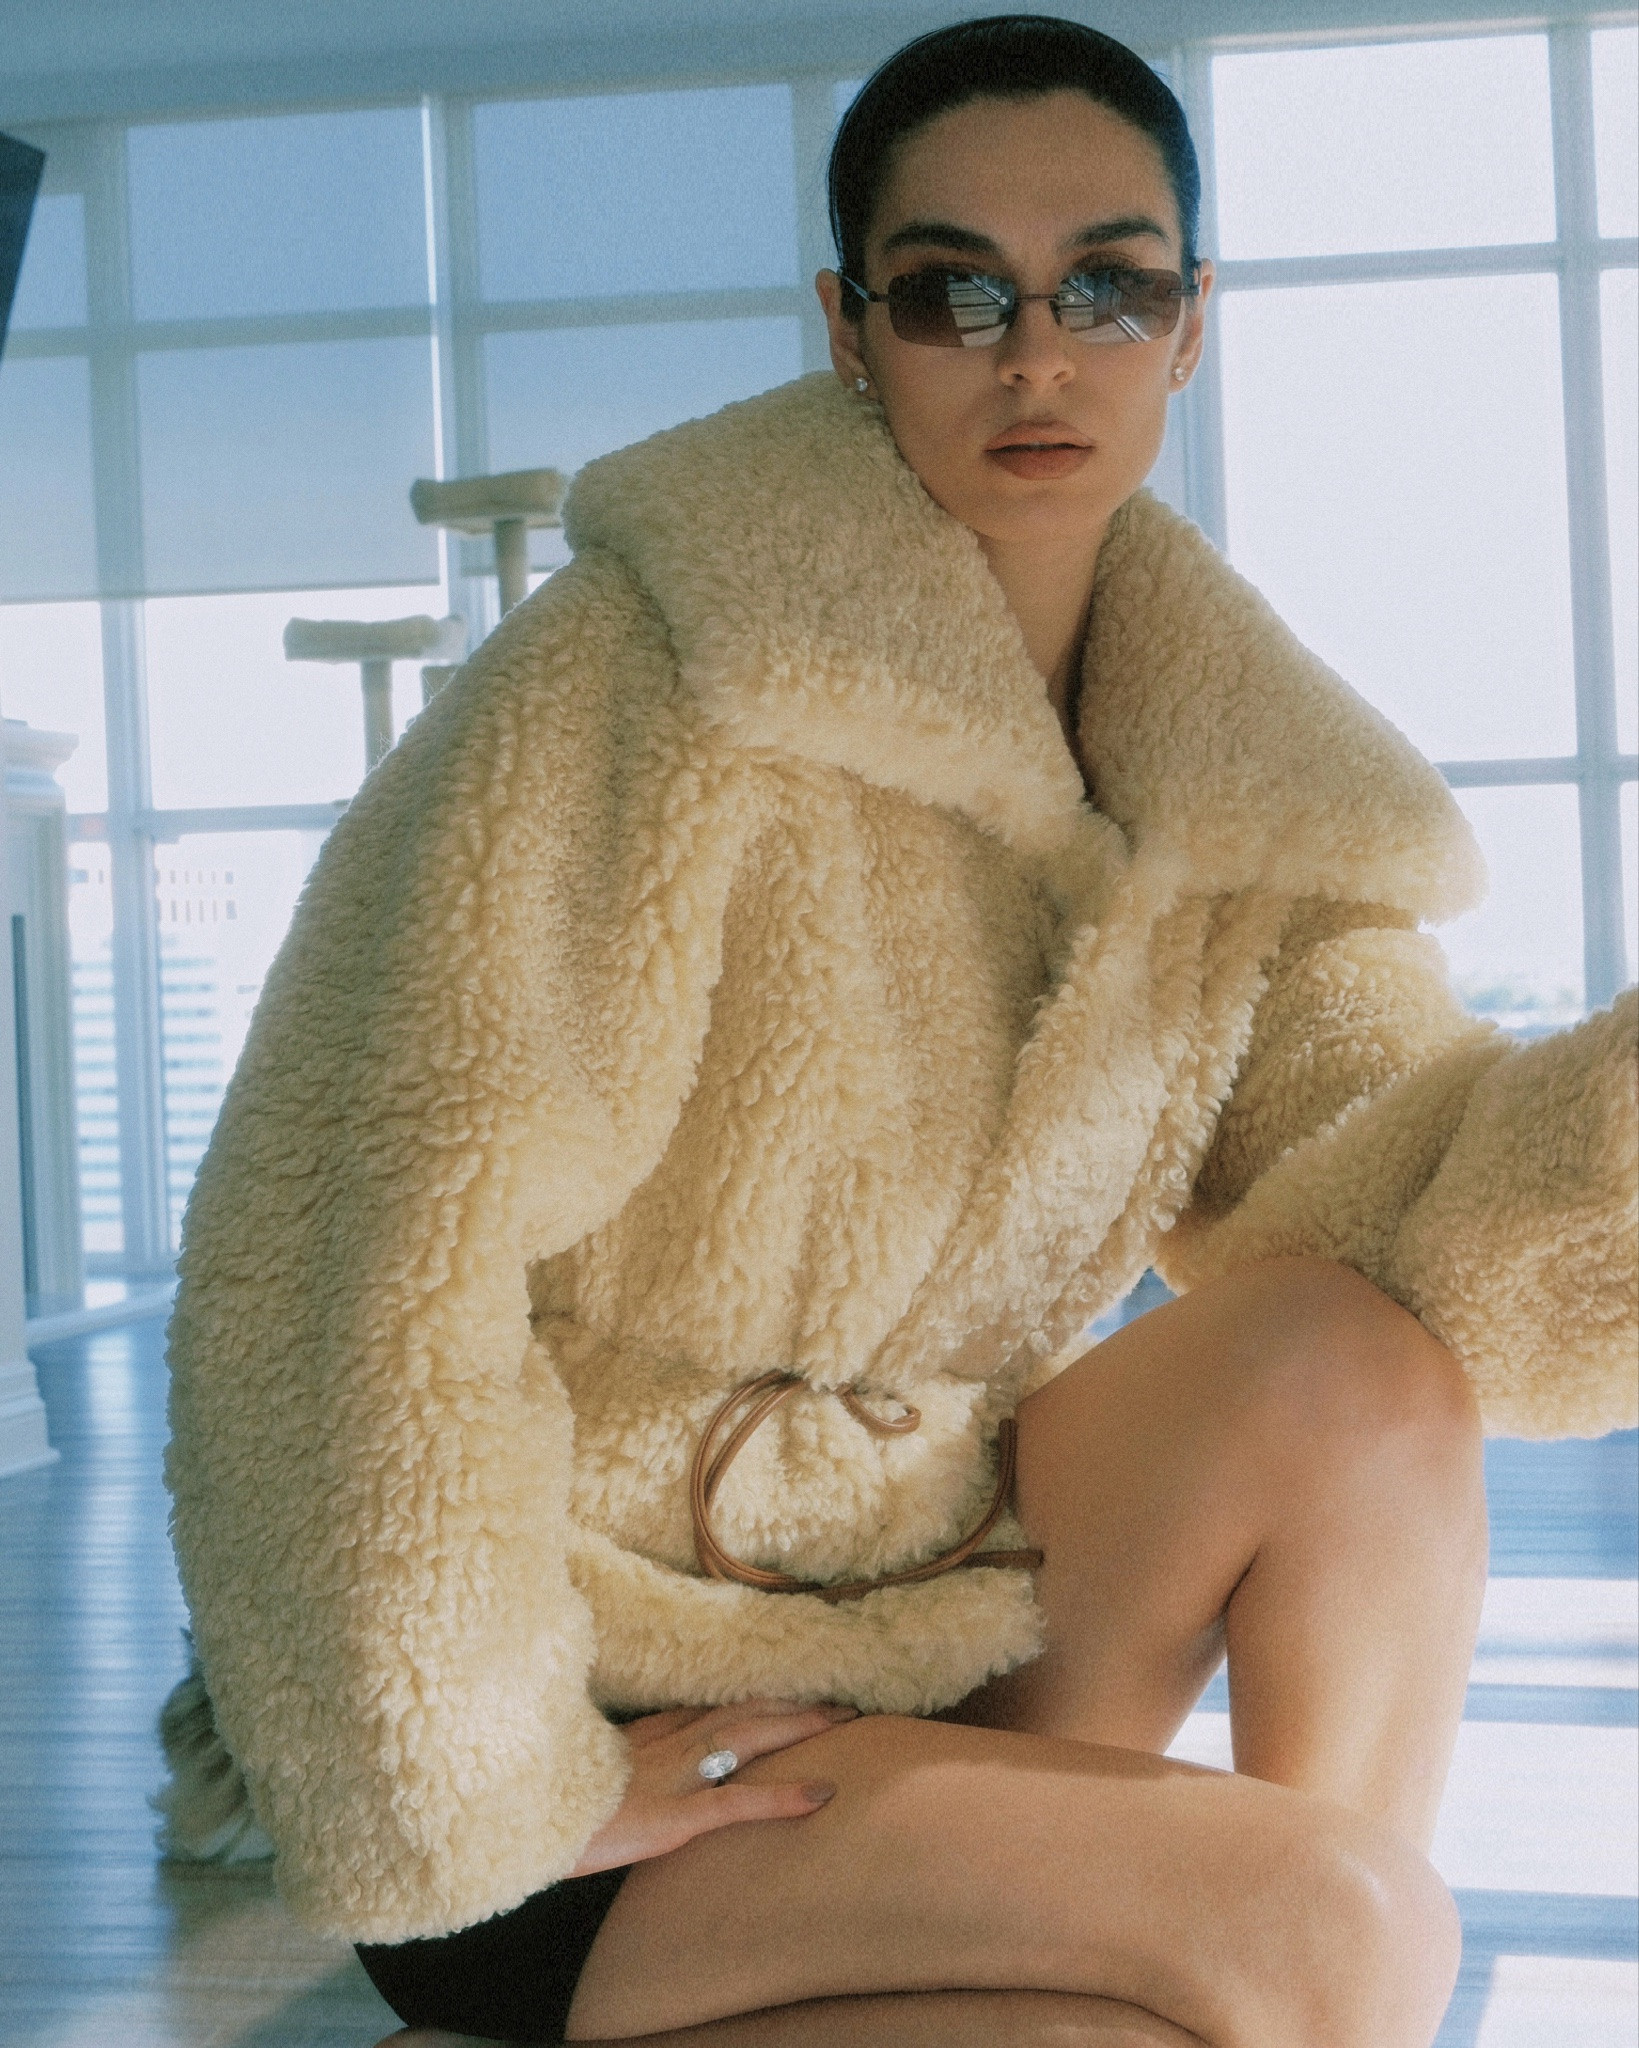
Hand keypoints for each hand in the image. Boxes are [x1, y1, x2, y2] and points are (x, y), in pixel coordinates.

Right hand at [569, 1699, 856, 1875]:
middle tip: (844, 1692)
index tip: (798, 1679)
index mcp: (646, 1734)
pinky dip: (781, 1797)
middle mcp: (665, 1743)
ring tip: (846, 1718)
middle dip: (794, 1701)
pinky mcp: (670, 1818)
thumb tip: (638, 1766)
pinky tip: (821, 1796)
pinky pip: (735, 1804)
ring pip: (747, 1737)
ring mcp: (670, 1777)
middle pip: (741, 1709)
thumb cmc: (545, 1805)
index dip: (760, 1691)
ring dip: (799, 1726)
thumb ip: (618, 1762)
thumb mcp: (585, 1775)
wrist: (512, 1824)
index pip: (715, 1703)